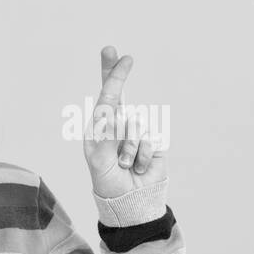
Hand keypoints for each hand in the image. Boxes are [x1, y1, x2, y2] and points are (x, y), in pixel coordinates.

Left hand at [84, 46, 168, 198]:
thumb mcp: (99, 162)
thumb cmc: (108, 181)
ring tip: (124, 165)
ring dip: (128, 149)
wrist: (130, 201)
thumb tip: (114, 116)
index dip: (111, 73)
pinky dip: (141, 158)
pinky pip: (149, 141)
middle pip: (121, 94)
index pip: (104, 95)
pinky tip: (138, 168)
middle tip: (123, 55)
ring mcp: (137, 131)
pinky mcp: (153, 142)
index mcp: (101, 126)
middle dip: (118, 74)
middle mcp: (118, 123)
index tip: (114, 52)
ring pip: (135, 126)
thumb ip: (105, 138)